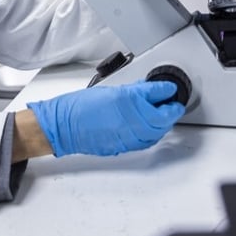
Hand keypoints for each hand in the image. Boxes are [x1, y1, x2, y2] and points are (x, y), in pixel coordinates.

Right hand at [26, 81, 184, 157]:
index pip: (158, 94)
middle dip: (171, 110)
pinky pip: (147, 141)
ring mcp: (130, 135)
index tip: (169, 89)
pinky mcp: (125, 146)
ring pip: (158, 131)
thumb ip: (131, 91)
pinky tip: (151, 129)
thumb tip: (145, 90)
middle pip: (164, 116)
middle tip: (172, 104)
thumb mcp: (108, 90)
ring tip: (164, 116)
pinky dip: (153, 134)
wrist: (63, 127)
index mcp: (128, 99)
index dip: (166, 90)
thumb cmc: (78, 107)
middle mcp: (132, 119)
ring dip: (164, 123)